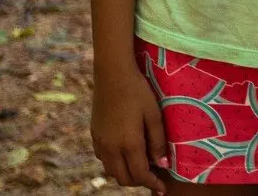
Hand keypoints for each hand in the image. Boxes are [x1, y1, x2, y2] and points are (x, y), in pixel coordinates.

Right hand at [91, 64, 169, 194]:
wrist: (112, 74)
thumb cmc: (138, 91)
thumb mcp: (154, 114)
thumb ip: (158, 141)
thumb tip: (163, 165)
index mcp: (128, 143)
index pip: (140, 175)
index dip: (152, 183)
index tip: (162, 188)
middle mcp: (111, 147)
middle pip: (123, 178)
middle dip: (139, 181)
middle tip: (153, 176)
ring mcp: (100, 142)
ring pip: (112, 170)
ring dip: (126, 173)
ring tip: (141, 165)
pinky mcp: (94, 135)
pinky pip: (103, 159)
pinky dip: (115, 163)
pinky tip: (125, 153)